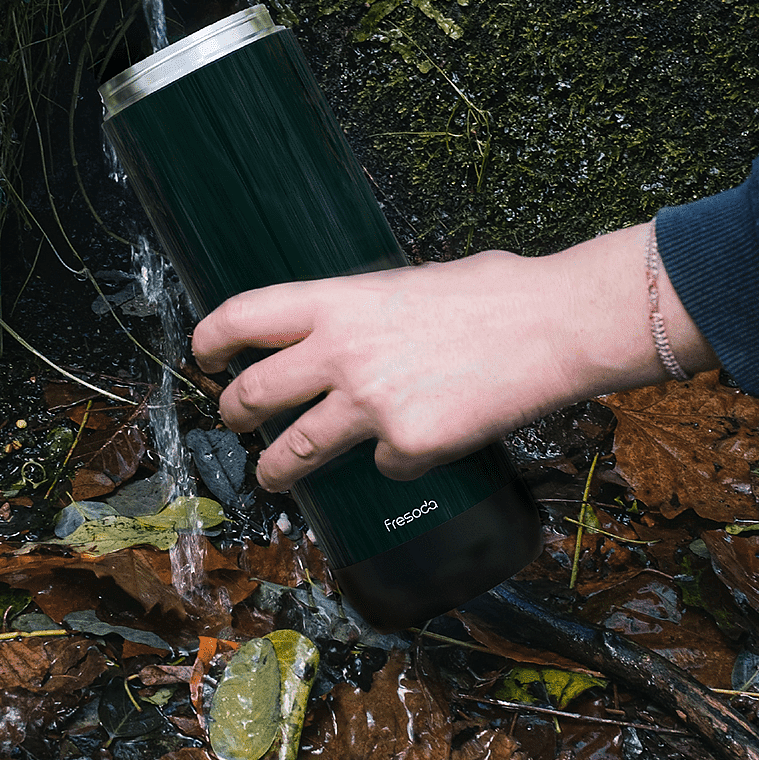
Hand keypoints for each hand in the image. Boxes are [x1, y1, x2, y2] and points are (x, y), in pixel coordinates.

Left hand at [191, 221, 716, 489]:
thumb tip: (352, 331)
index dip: (211, 339)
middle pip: (253, 393)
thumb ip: (366, 312)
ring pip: (293, 451)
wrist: (554, 326)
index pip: (243, 317)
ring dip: (275, 469)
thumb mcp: (412, 283)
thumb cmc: (496, 293)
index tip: (204, 354)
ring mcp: (368, 405)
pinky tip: (420, 447)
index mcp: (337, 302)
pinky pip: (383, 466)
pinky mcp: (407, 447)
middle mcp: (339, 353)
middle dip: (233, 412)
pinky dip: (394, 464)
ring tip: (273, 476)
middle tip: (232, 418)